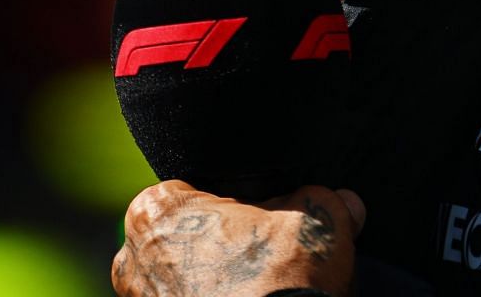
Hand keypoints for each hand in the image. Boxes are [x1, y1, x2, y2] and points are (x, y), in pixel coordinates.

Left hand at [111, 181, 365, 296]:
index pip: (192, 192)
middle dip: (215, 249)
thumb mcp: (317, 220)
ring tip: (255, 291)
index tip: (258, 224)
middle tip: (258, 262)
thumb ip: (323, 202)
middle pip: (180, 240)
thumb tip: (346, 204)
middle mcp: (135, 259)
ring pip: (178, 283)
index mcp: (157, 210)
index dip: (232, 208)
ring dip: (210, 285)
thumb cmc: (285, 279)